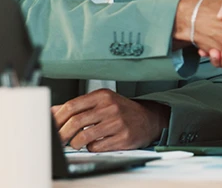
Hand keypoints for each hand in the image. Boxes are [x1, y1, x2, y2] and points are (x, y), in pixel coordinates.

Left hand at [51, 89, 168, 151]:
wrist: (148, 119)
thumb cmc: (122, 111)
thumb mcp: (102, 102)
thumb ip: (78, 106)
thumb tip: (52, 111)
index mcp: (103, 96)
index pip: (72, 105)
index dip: (57, 118)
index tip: (51, 126)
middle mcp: (110, 107)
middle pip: (75, 122)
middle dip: (62, 134)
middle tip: (59, 140)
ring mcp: (117, 122)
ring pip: (84, 136)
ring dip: (75, 143)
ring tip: (77, 143)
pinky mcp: (123, 137)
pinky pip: (97, 146)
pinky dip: (91, 148)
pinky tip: (96, 143)